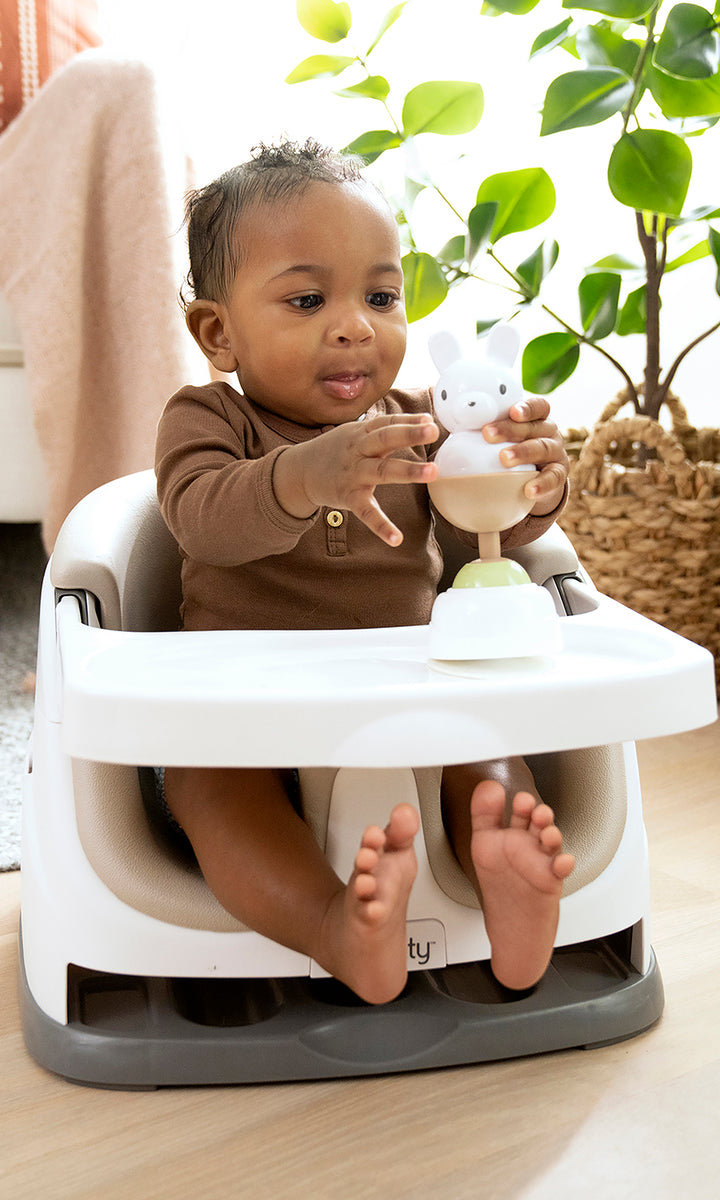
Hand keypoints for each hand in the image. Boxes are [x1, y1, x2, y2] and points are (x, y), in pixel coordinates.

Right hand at [273, 413, 439, 545]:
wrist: (299, 471)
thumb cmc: (337, 451)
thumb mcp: (356, 434)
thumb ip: (387, 429)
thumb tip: (426, 421)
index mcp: (361, 434)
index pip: (387, 423)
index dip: (409, 420)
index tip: (431, 420)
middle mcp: (358, 451)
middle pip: (385, 439)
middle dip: (409, 434)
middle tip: (434, 431)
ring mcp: (353, 475)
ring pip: (382, 471)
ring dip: (407, 471)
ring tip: (432, 472)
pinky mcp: (348, 498)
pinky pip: (367, 513)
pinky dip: (381, 526)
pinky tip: (396, 539)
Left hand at [483, 397, 567, 515]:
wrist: (534, 478)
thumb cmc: (510, 450)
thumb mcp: (501, 438)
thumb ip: (482, 431)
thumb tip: (443, 427)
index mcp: (537, 419)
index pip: (538, 406)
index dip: (527, 407)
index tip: (511, 412)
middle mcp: (549, 432)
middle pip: (534, 426)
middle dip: (511, 429)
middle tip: (487, 434)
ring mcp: (556, 452)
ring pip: (542, 448)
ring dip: (523, 452)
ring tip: (504, 459)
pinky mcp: (559, 474)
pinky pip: (553, 478)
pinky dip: (541, 484)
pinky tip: (528, 490)